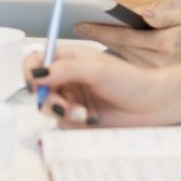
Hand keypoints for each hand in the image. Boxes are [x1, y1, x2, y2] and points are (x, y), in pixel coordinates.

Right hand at [24, 46, 164, 127]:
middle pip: (38, 87)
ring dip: (63, 111)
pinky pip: (61, 123)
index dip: (30, 71)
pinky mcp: (76, 117)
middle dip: (48, 98)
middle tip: (63, 105)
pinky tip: (91, 119)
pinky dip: (72, 122)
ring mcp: (71, 97)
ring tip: (83, 113)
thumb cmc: (129, 81)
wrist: (150, 106)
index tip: (33, 83)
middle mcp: (67, 76)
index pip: (37, 60)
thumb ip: (64, 69)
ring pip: (48, 107)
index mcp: (69, 58)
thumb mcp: (95, 69)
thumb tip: (36, 72)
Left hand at [75, 7, 180, 66]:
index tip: (81, 23)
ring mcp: (154, 74)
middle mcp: (157, 63)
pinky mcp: (153, 81)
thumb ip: (164, 16)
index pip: (124, 36)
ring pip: (121, 59)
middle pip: (117, 48)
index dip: (100, 29)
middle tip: (75, 26)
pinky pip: (128, 67)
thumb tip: (142, 14)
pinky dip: (114, 58)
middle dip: (96, 36)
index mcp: (164, 44)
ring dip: (102, 48)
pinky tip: (101, 49)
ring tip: (85, 34)